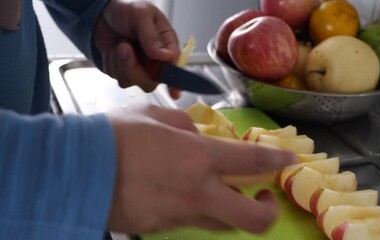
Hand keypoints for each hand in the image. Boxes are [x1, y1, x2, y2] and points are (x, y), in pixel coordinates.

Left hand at [94, 0, 180, 98]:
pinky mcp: (125, 72)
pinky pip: (117, 77)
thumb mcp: (142, 15)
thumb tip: (166, 56)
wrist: (103, 13)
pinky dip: (111, 63)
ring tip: (120, 43)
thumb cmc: (127, 10)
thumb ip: (152, 37)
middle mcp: (156, 61)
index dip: (175, 82)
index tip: (173, 91)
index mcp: (167, 46)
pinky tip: (113, 49)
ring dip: (120, 63)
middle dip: (134, 69)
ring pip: (132, 81)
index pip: (175, 68)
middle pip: (151, 81)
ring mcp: (140, 68)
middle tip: (124, 48)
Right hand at [107, 105, 296, 234]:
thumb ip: (186, 128)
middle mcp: (196, 192)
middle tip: (263, 196)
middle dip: (267, 211)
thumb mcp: (155, 117)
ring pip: (219, 222)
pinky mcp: (161, 228)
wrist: (74, 170)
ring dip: (227, 208)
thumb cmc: (116, 135)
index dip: (276, 160)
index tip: (288, 160)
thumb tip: (199, 138)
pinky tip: (173, 193)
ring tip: (215, 191)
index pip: (251, 162)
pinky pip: (187, 220)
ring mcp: (179, 216)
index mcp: (198, 157)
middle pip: (250, 218)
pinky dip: (191, 208)